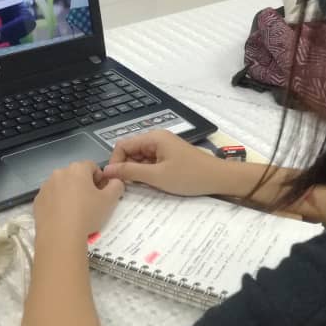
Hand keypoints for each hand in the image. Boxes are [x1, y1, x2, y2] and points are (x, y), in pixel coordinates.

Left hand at [34, 162, 124, 240]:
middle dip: (84, 186)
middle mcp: (59, 173)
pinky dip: (57, 204)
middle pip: (76, 175)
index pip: (92, 166)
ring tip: (75, 212)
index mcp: (77, 169)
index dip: (99, 179)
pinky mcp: (37, 200)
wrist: (60, 236)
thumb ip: (116, 186)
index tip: (102, 193)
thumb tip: (115, 181)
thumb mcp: (110, 201)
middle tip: (90, 203)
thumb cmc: (87, 214)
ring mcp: (46, 186)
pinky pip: (51, 198)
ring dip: (69, 194)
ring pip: (62, 186)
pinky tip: (63, 217)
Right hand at [101, 130, 223, 195]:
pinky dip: (148, 173)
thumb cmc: (189, 176)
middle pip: (130, 151)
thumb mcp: (156, 176)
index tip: (115, 180)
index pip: (122, 145)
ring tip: (143, 186)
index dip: (115, 162)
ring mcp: (164, 147)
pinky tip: (153, 184)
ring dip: (137, 172)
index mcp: (153, 138)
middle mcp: (157, 138)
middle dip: (126, 167)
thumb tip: (107, 170)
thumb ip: (130, 172)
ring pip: (140, 158)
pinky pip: (151, 162)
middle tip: (127, 187)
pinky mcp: (170, 156)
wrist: (218, 178)